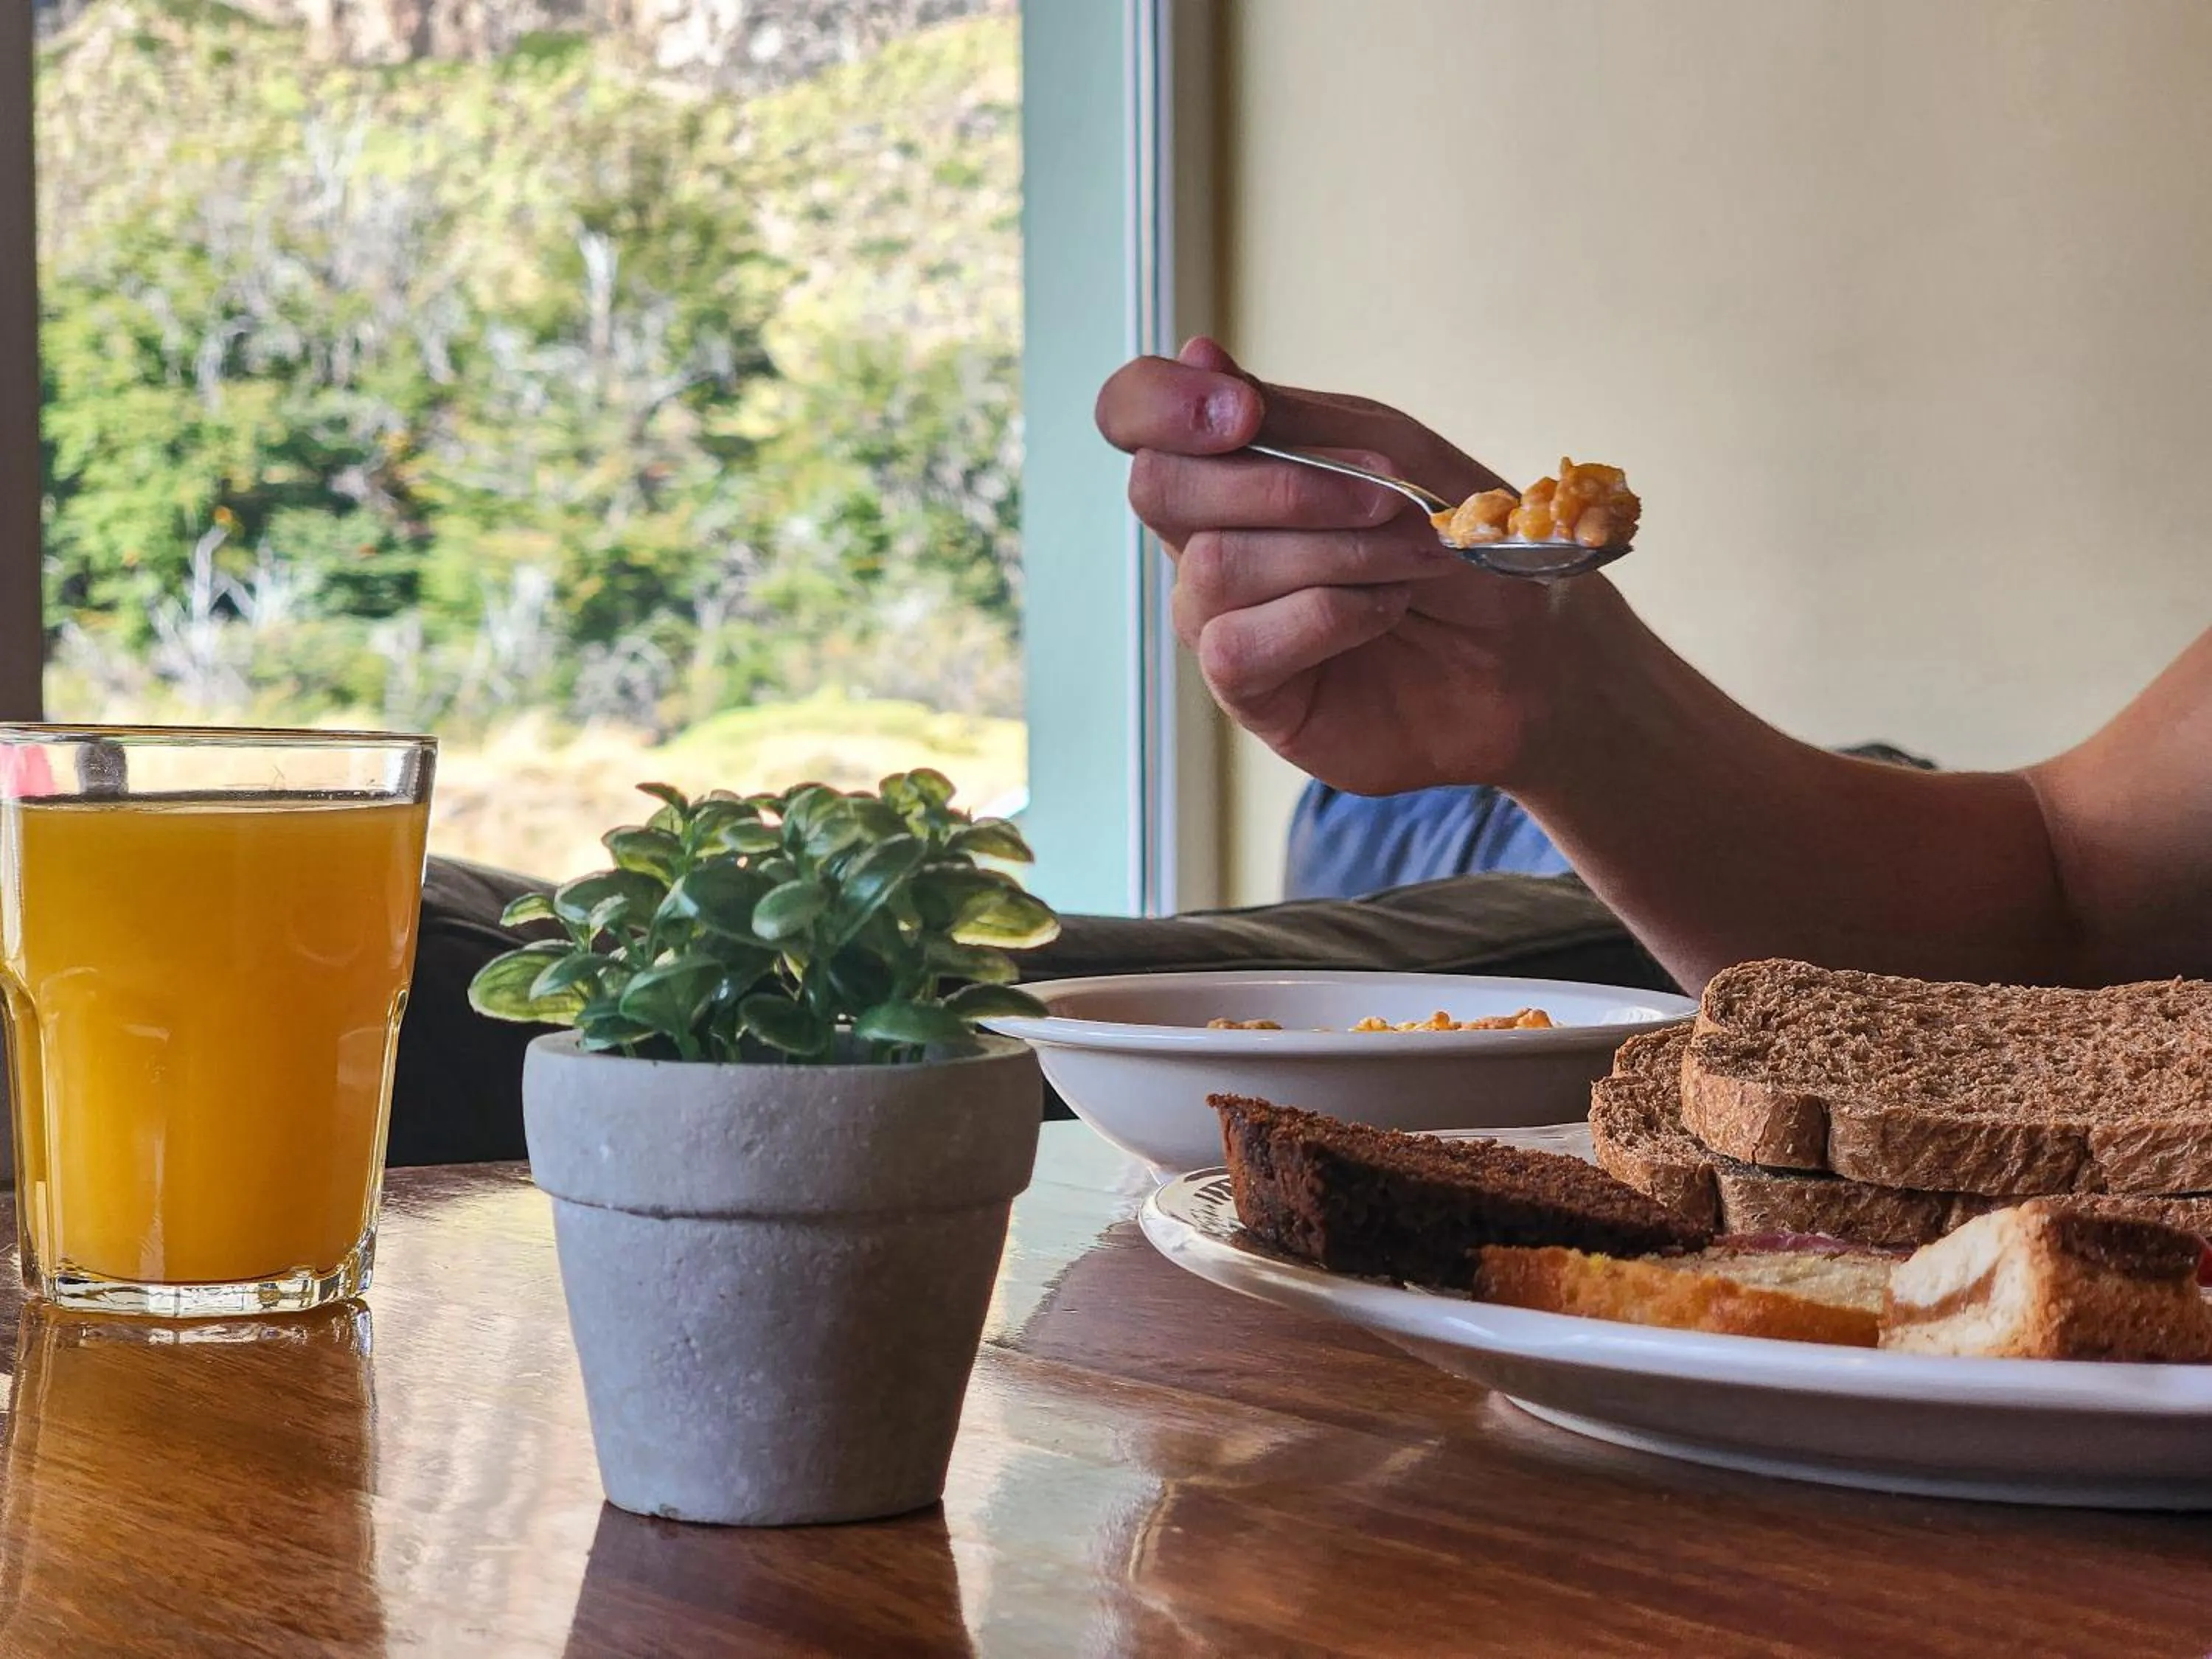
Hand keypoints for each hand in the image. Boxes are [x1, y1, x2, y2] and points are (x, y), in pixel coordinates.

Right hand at [1095, 338, 1602, 795]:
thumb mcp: (1390, 453)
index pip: (1133, 414)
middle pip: (1158, 487)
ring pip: (1214, 564)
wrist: (1528, 652)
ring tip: (1411, 559)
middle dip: (1281, 484)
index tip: (1244, 413)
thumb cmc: (1460, 544)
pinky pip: (1236, 643)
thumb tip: (1196, 353)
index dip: (1162, 404)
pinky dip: (1326, 615)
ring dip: (1333, 551)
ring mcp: (1219, 615)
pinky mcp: (1247, 690)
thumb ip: (1292, 415)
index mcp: (1230, 462)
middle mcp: (1206, 534)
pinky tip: (1383, 611)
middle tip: (1388, 495)